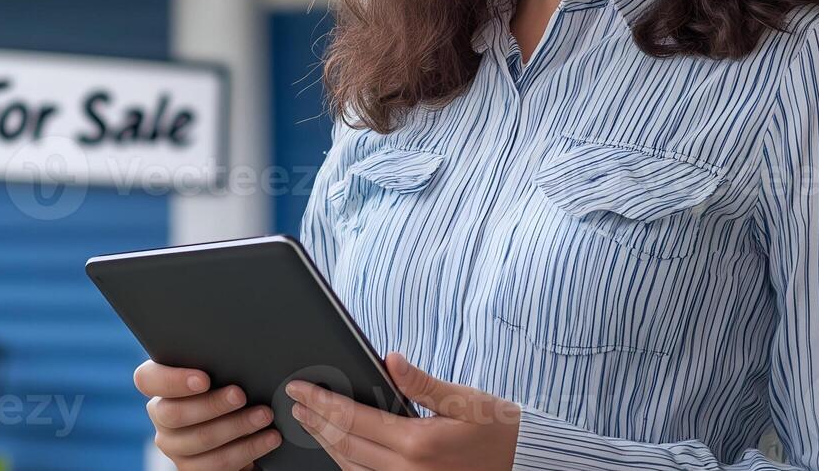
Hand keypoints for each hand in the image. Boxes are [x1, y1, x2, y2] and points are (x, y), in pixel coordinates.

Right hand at [133, 358, 282, 469]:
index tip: (204, 379)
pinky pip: (218, 463)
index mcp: (159, 386)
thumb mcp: (219, 371)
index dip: (173, 380)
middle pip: (175, 414)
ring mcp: (174, 446)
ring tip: (264, 415)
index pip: (147, 380)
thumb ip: (216, 363)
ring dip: (238, 426)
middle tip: (241, 395)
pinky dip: (249, 448)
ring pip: (201, 439)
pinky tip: (268, 438)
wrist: (238, 426)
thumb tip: (238, 353)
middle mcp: (161, 417)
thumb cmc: (227, 385)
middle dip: (212, 404)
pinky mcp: (192, 468)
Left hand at [284, 352, 521, 469]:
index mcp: (418, 442)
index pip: (354, 419)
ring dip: (328, 445)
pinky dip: (349, 465)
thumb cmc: (496, 428)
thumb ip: (421, 382)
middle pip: (346, 445)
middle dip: (317, 422)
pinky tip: (340, 448)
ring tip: (311, 423)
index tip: (298, 390)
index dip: (321, 403)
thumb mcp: (463, 399)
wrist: (523, 465)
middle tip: (295, 404)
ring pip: (352, 469)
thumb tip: (389, 359)